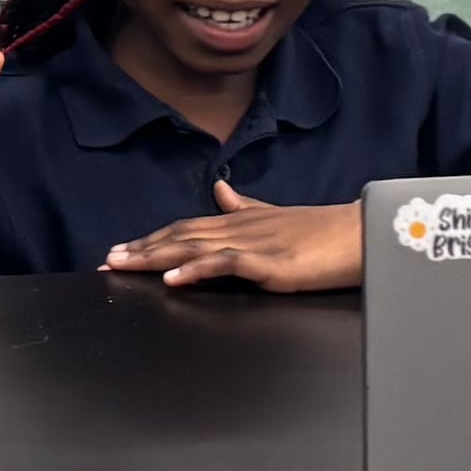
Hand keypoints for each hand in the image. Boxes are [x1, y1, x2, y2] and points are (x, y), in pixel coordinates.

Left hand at [106, 183, 366, 293]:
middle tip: (107, 260)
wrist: (362, 234)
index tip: (122, 249)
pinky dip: (196, 269)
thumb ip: (245, 207)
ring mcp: (252, 244)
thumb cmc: (325, 232)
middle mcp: (239, 228)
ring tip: (123, 265)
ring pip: (193, 247)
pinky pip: (225, 264)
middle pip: (180, 236)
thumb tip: (220, 192)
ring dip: (155, 256)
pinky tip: (173, 279)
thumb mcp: (277, 215)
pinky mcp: (269, 262)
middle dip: (141, 248)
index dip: (152, 237)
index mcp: (240, 220)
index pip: (186, 227)